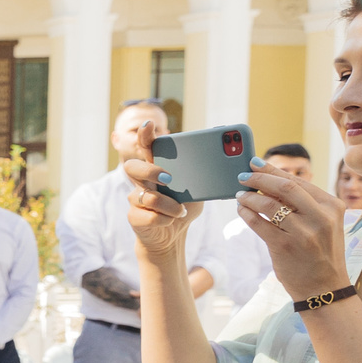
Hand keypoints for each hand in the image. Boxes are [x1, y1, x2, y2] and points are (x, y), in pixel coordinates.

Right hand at [119, 120, 199, 258]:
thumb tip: (229, 164)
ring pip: (147, 196)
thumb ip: (205, 176)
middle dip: (150, 171)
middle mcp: (141, 182)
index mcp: (156, 169)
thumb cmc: (183, 208)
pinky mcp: (135, 218)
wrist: (171, 237)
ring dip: (170, 205)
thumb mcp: (199, 190)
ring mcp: (135, 199)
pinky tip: (172, 220)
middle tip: (169, 179)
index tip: (148, 125)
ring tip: (181, 210)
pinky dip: (167, 219)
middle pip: (132, 167)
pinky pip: (151, 216)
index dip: (144, 135)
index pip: (146, 147)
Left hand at [230, 158, 351, 298]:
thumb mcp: (323, 225)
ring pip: (268, 204)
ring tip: (240, 195)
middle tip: (242, 176)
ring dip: (249, 197)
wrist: (325, 288)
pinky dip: (246, 214)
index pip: (299, 181)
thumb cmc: (321, 254)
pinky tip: (241, 210)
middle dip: (259, 178)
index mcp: (333, 207)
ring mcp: (303, 232)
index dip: (273, 170)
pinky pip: (258, 223)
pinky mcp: (285, 246)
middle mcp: (321, 217)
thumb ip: (305, 205)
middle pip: (284, 187)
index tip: (255, 163)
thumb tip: (270, 183)